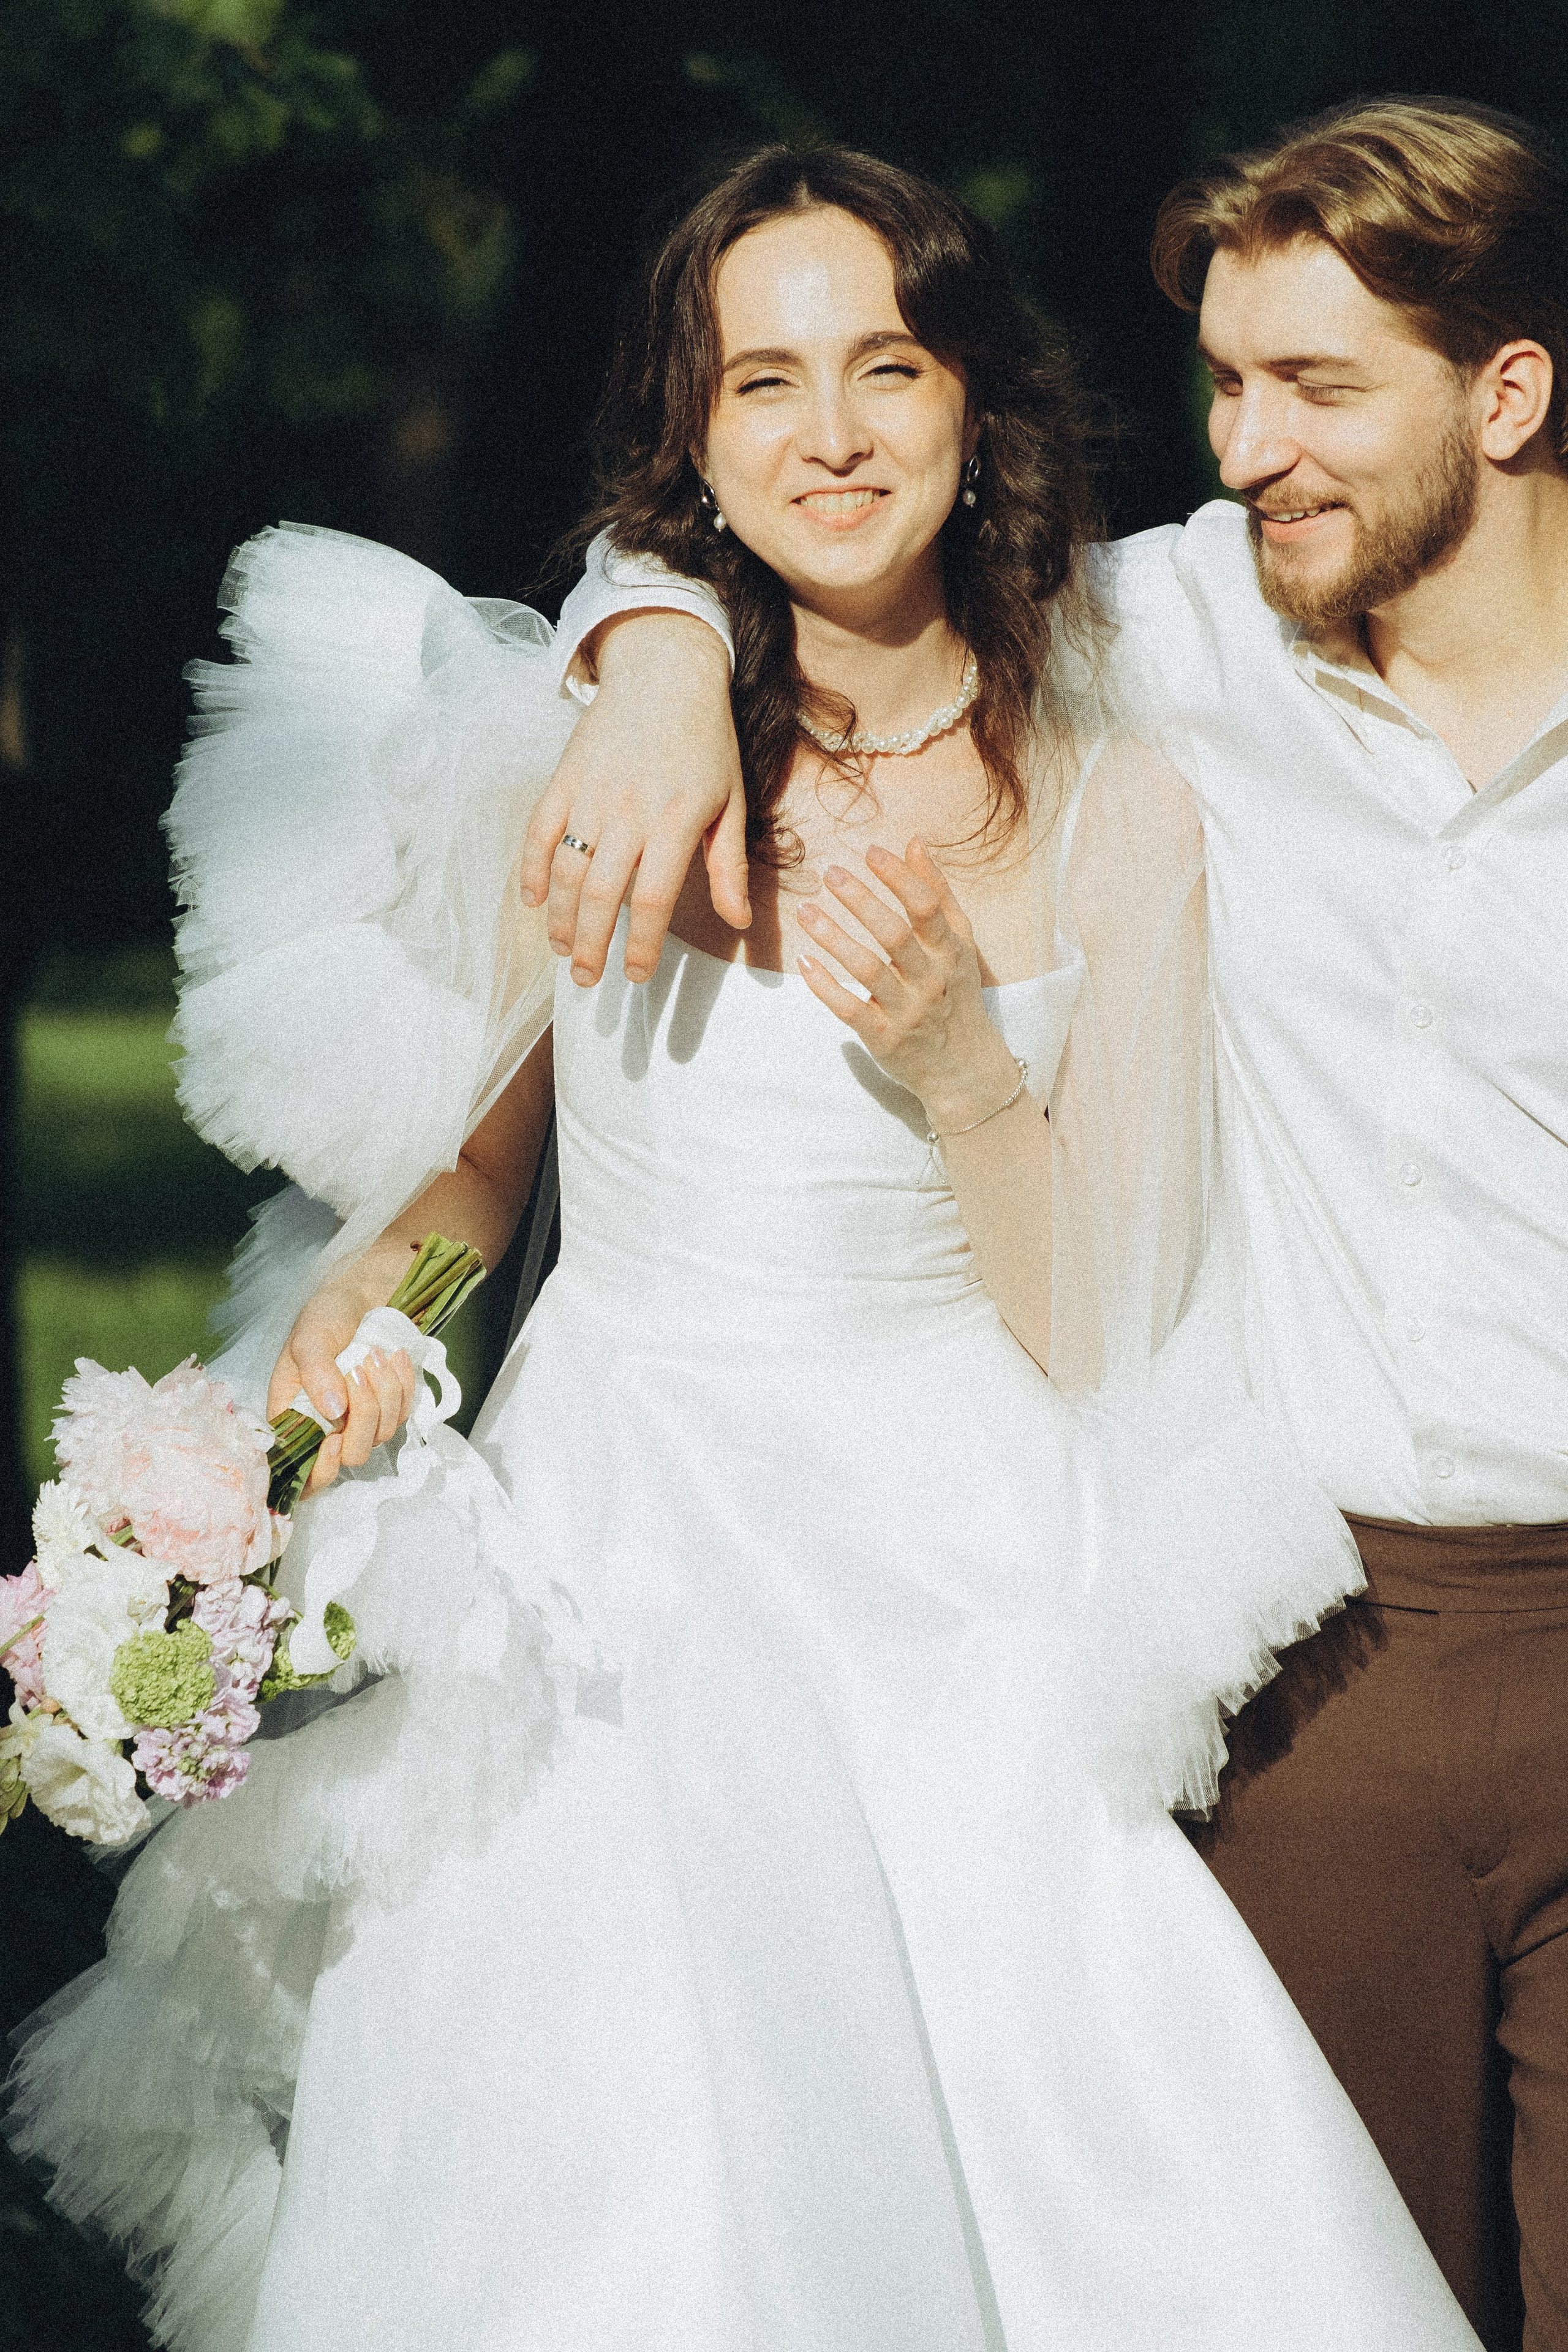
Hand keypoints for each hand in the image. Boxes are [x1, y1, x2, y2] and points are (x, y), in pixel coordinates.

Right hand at [267, 1277, 415, 1495]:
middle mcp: (326, 1427)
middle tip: (359, 1370)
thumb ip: (316, 1373)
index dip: (320, 1469)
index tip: (334, 1439)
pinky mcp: (388, 1407)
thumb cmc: (325, 1317)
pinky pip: (403, 1413)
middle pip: (352, 1455)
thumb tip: (334, 1411)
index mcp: (294, 1418)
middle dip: (363, 1415)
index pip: (303, 1470)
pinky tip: (395, 1356)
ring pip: (382, 1434)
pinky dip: (402, 1384)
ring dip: (384, 1392)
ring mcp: (360, 1420)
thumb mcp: (309, 1338)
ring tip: (375, 1353)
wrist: (360, 1296)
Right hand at [519, 612, 748, 986]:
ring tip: (564, 950)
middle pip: (600, 896)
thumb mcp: (732, 801)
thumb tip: (738, 922)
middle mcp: (629, 811)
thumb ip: (730, 865)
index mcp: (676, 821)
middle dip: (591, 946)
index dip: (642, 946)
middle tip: (588, 980)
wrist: (664, 672)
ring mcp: (590, 794)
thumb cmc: (705, 742)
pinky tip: (534, 902)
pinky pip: (538, 834)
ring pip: (565, 871)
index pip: (653, 901)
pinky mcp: (564, 779)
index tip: (637, 976)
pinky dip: (532, 871)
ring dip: (559, 919)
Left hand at [795, 840, 1021, 1129]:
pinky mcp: (884, 1039)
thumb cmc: (956, 994)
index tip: (870, 851)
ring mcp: (907, 1012)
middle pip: (894, 934)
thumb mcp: (959, 944)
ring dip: (834, 938)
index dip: (898, 877)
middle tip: (830, 873)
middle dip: (861, 900)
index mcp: (950, 953)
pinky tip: (804, 962)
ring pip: (867, 970)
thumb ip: (938, 893)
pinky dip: (825, 987)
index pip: (926, 908)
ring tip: (805, 912)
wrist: (964, 1069)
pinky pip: (850, 1010)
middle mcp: (931, 981)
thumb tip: (915, 843)